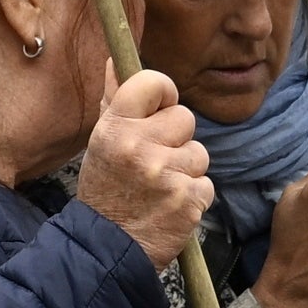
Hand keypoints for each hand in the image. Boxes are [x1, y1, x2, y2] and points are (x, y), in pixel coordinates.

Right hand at [70, 72, 213, 259]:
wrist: (108, 247)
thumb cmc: (105, 189)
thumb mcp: (101, 142)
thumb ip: (114, 100)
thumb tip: (115, 60)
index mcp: (116, 128)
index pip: (154, 83)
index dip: (163, 94)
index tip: (159, 110)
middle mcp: (140, 147)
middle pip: (185, 118)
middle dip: (176, 138)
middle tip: (155, 159)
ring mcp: (167, 175)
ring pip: (199, 153)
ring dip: (185, 169)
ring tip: (161, 186)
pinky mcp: (189, 201)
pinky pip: (206, 183)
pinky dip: (193, 194)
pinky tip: (170, 204)